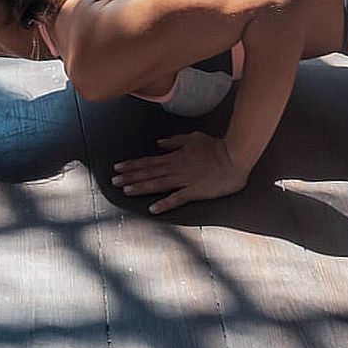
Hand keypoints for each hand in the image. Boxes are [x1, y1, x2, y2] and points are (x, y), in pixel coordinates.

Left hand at [111, 131, 248, 212]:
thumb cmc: (215, 146)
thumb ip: (175, 141)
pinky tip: (152, 209)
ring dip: (140, 187)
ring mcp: (184, 180)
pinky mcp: (195, 191)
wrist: (234, 156)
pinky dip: (164, 203)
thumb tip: (159, 143)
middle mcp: (175, 168)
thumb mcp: (192, 138)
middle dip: (130, 177)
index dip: (132, 165)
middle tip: (113, 181)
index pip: (149, 161)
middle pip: (148, 173)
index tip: (117, 167)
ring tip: (125, 191)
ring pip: (157, 184)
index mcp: (174, 157)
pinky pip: (177, 198)